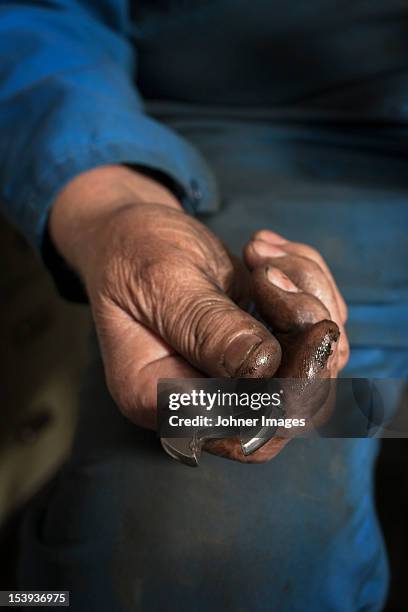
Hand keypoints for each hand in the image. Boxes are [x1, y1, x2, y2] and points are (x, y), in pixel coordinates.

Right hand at [50, 166, 347, 462]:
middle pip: (294, 403)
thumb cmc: (132, 253)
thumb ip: (206, 325)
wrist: (135, 230)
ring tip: (260, 254)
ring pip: (316, 360)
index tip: (315, 328)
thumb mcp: (161, 281)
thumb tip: (262, 366)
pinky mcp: (264, 341)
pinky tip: (267, 251)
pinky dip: (307, 281)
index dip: (293, 392)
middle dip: (306, 333)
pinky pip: (313, 326)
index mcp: (163, 396)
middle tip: (275, 274)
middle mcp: (206, 395)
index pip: (244, 430)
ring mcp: (240, 370)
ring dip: (307, 295)